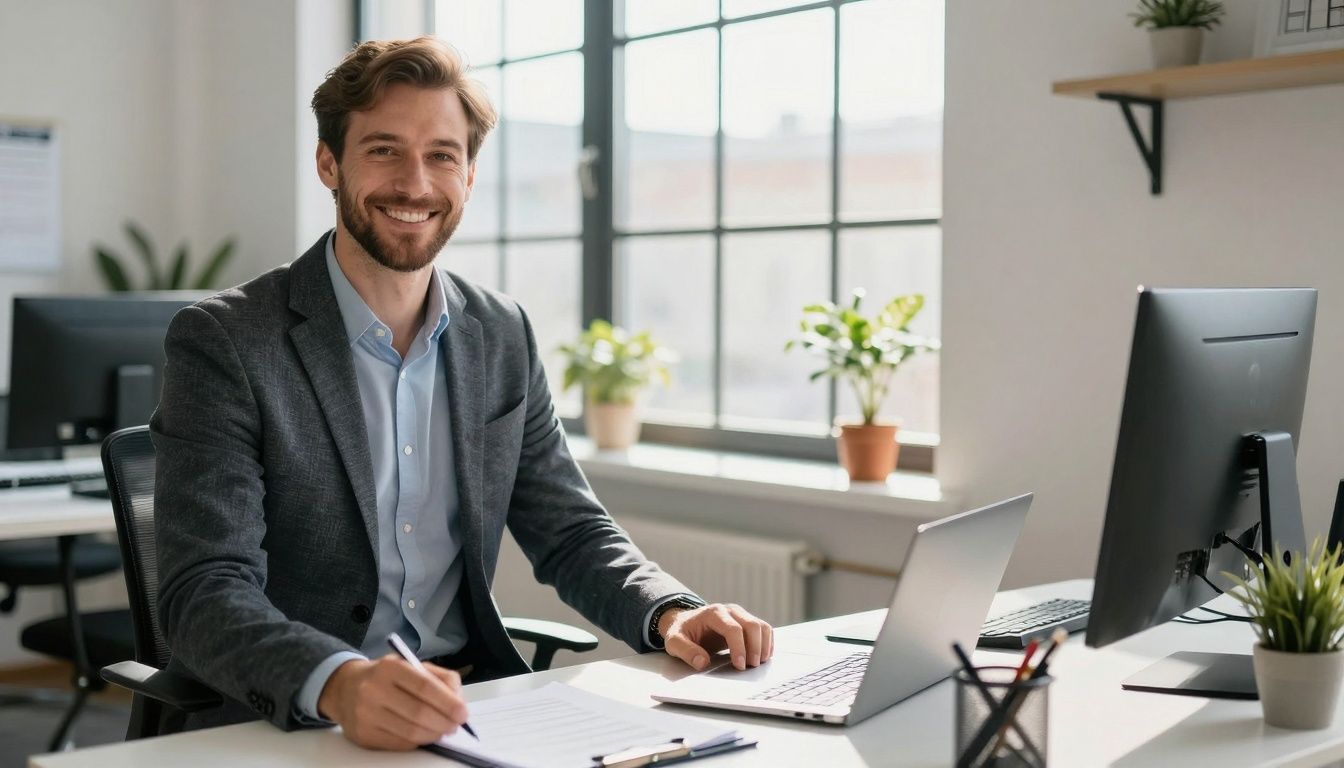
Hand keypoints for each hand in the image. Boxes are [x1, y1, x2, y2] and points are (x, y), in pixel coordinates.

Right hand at [317, 655, 468, 749]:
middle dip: (444, 723)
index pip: (425, 686)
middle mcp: (374, 689)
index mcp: (390, 667)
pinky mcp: (363, 735)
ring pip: (410, 732)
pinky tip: (422, 734)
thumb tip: (459, 702)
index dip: (448, 702)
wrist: (344, 688)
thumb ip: (440, 678)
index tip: (463, 713)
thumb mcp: (411, 665)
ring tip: (442, 730)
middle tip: (455, 726)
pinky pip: (399, 744)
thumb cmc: (386, 676)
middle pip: (419, 712)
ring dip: (433, 735)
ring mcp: (366, 714)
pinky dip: (417, 742)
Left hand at [660, 603, 773, 671]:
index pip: (733, 628)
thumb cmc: (681, 632)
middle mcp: (730, 610)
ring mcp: (740, 614)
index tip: (740, 666)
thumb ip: (686, 651)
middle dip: (755, 648)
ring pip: (762, 626)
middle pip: (752, 625)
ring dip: (764, 646)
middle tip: (751, 667)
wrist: (684, 622)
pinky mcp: (746, 621)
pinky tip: (762, 657)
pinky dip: (767, 643)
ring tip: (757, 664)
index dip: (739, 648)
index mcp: (713, 613)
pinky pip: (764, 629)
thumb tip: (703, 662)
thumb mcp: (674, 642)